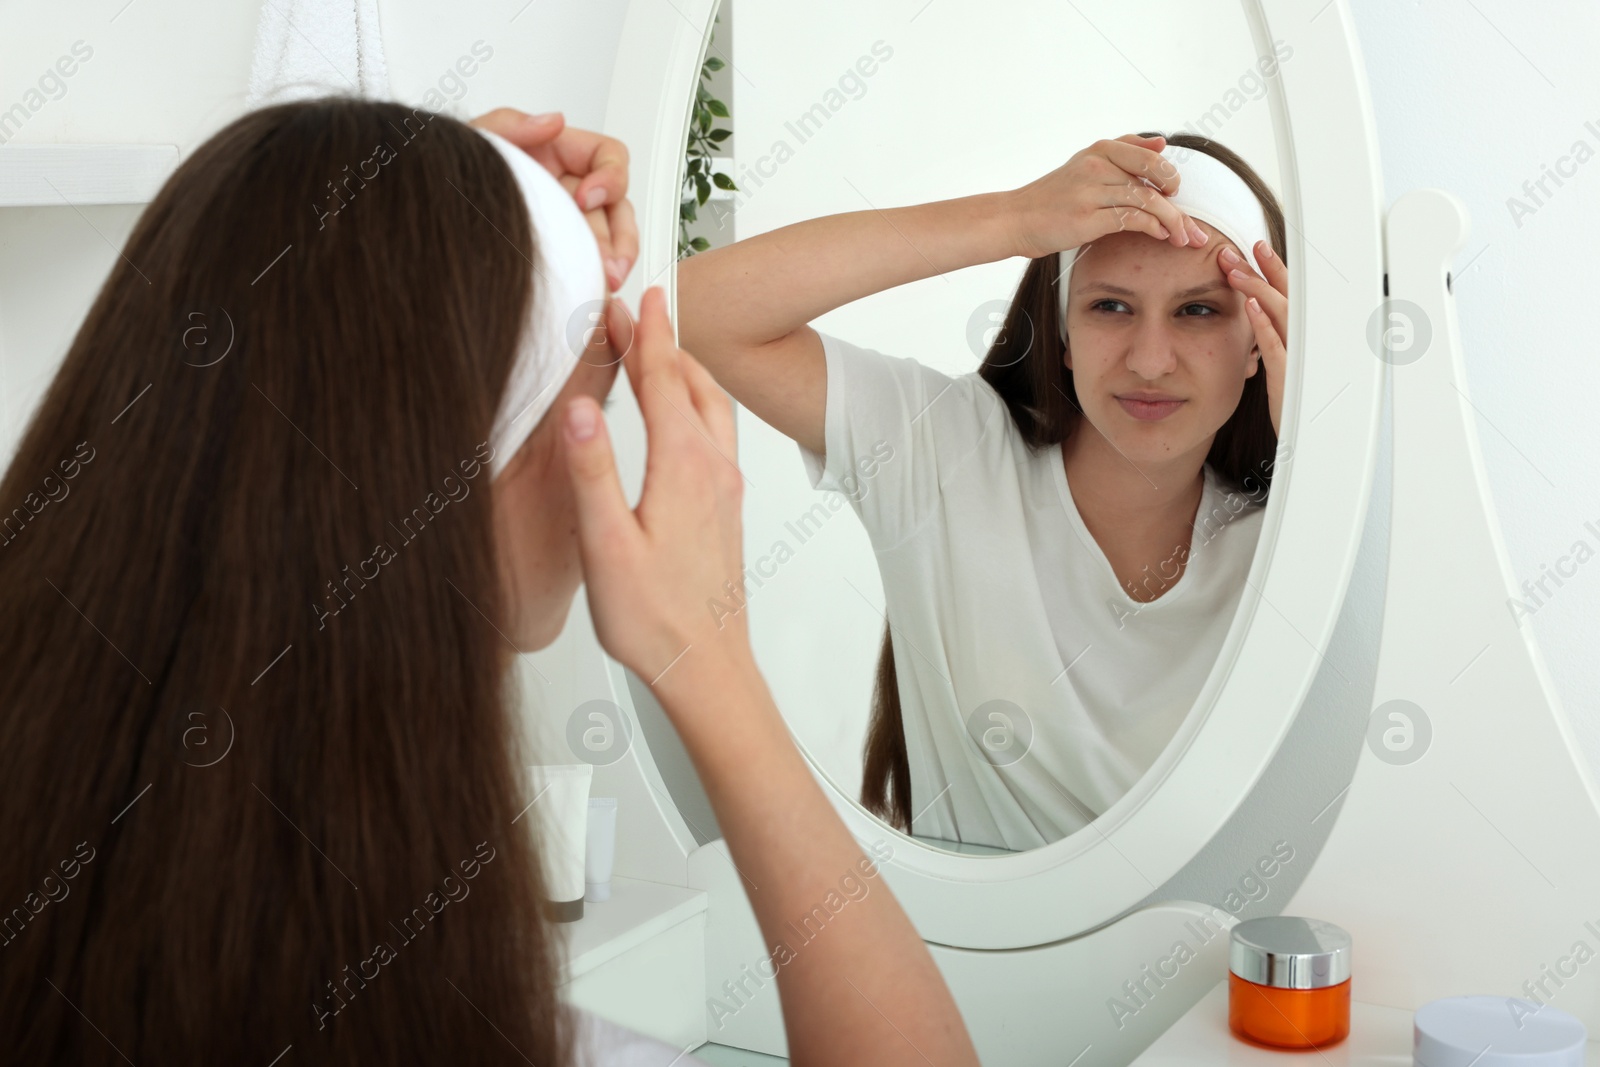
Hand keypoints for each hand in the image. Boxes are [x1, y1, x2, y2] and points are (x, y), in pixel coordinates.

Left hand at [469, 107, 637, 290]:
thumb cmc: (451, 179)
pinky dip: (594, 282)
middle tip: (607, 261)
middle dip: (619, 238)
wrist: (429, 225)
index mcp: (558, 156)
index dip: (609, 178)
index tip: (583, 198)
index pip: (609, 157)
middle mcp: (569, 191)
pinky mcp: (562, 261)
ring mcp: (567, 228)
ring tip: (604, 282)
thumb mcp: (475, 142)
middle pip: (619, 210)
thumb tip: (552, 122)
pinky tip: (588, 292)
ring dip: (614, 264)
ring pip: (612, 245)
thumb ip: (511, 123)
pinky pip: (590, 271)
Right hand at [559, 287, 749, 692]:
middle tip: (637, 309)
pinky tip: (679, 416)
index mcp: (684, 467)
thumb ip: (593, 472)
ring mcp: (725, 489)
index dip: (642, 335)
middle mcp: (714, 469)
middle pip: (691, 384)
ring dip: (684, 371)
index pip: (662, 380)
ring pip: (710, 408)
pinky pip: (714, 435)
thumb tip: (580, 408)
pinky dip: (694, 404)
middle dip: (663, 342)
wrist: (705, 667)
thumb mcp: (606, 545)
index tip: (629, 299)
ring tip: (659, 348)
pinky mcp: (725, 509)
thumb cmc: (653, 618)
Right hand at [1007, 133, 1211, 259]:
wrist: (1015, 219)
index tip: (1175, 194)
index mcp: (1100, 149)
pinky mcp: (1087, 218)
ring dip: (1173, 221)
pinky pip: (1132, 219)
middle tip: (1189, 221)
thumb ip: (1124, 150)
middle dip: (1178, 200)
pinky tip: (1160, 236)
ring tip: (1183, 237)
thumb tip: (1162, 142)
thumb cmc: (1053, 197)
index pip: (1150, 156)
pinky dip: (1153, 228)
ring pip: (1148, 200)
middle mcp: (1097, 165)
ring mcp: (1092, 191)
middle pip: (1154, 176)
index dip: (1169, 175)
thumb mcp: (1086, 163)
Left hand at [1219, 241, 1288, 436]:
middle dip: (1262, 269)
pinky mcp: (1290, 378)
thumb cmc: (1294, 407)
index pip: (1289, 295)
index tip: (1254, 250)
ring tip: (1234, 271)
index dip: (1272, 270)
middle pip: (1287, 296)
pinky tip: (1247, 307)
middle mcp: (1307, 342)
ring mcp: (1301, 358)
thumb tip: (1257, 319)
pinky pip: (1277, 345)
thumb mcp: (1283, 368)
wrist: (1309, 445)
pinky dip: (1263, 323)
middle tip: (1235, 250)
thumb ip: (1273, 342)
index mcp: (1303, 338)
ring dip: (1257, 288)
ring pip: (1281, 313)